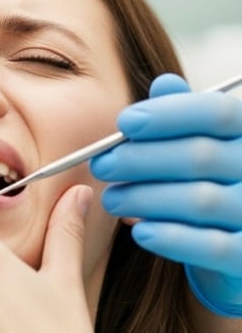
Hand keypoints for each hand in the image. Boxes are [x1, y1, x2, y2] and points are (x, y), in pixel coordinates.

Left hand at [93, 73, 241, 316]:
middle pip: (200, 156)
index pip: (218, 113)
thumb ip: (183, 116)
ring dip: (145, 198)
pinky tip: (139, 231)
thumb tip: (164, 84)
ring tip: (112, 199)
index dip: (168, 114)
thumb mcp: (198, 147)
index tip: (124, 123)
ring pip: (200, 201)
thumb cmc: (207, 185)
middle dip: (141, 159)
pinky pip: (213, 246)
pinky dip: (171, 238)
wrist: (233, 248)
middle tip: (102, 165)